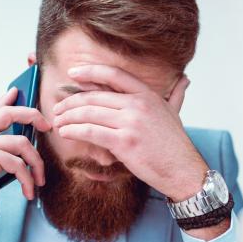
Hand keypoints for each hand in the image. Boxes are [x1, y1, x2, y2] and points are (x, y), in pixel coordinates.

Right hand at [0, 87, 50, 241]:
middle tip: (48, 126)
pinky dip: (28, 180)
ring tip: (39, 181)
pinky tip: (28, 193)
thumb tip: (25, 146)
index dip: (5, 99)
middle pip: (7, 113)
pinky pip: (18, 164)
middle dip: (32, 115)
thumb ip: (3, 156)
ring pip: (21, 142)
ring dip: (37, 164)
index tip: (19, 90)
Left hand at [52, 64, 207, 200]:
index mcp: (148, 95)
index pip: (114, 75)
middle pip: (94, 96)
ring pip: (89, 113)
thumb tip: (184, 80)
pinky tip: (65, 132)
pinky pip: (91, 132)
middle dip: (71, 101)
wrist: (183, 170)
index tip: (73, 73)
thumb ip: (175, 95)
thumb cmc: (176, 146)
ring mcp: (131, 123)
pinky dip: (73, 130)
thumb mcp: (175, 114)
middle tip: (58, 108)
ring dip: (68, 117)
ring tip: (57, 121)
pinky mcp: (124, 142)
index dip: (90, 71)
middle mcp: (138, 105)